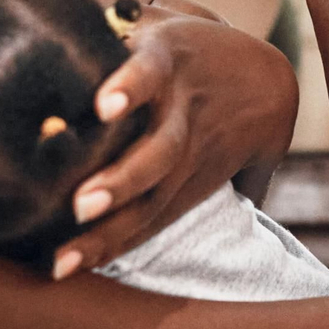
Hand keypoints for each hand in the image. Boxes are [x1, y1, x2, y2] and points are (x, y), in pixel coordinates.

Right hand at [52, 15, 298, 277]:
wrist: (269, 73)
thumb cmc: (230, 136)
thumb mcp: (222, 185)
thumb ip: (206, 215)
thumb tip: (211, 250)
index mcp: (186, 183)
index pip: (145, 221)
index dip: (104, 247)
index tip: (59, 270)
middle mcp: (187, 150)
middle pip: (149, 198)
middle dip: (106, 227)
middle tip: (63, 255)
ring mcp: (181, 104)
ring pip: (157, 149)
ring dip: (121, 179)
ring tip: (82, 203)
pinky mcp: (170, 57)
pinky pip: (150, 76)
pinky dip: (129, 89)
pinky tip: (103, 106)